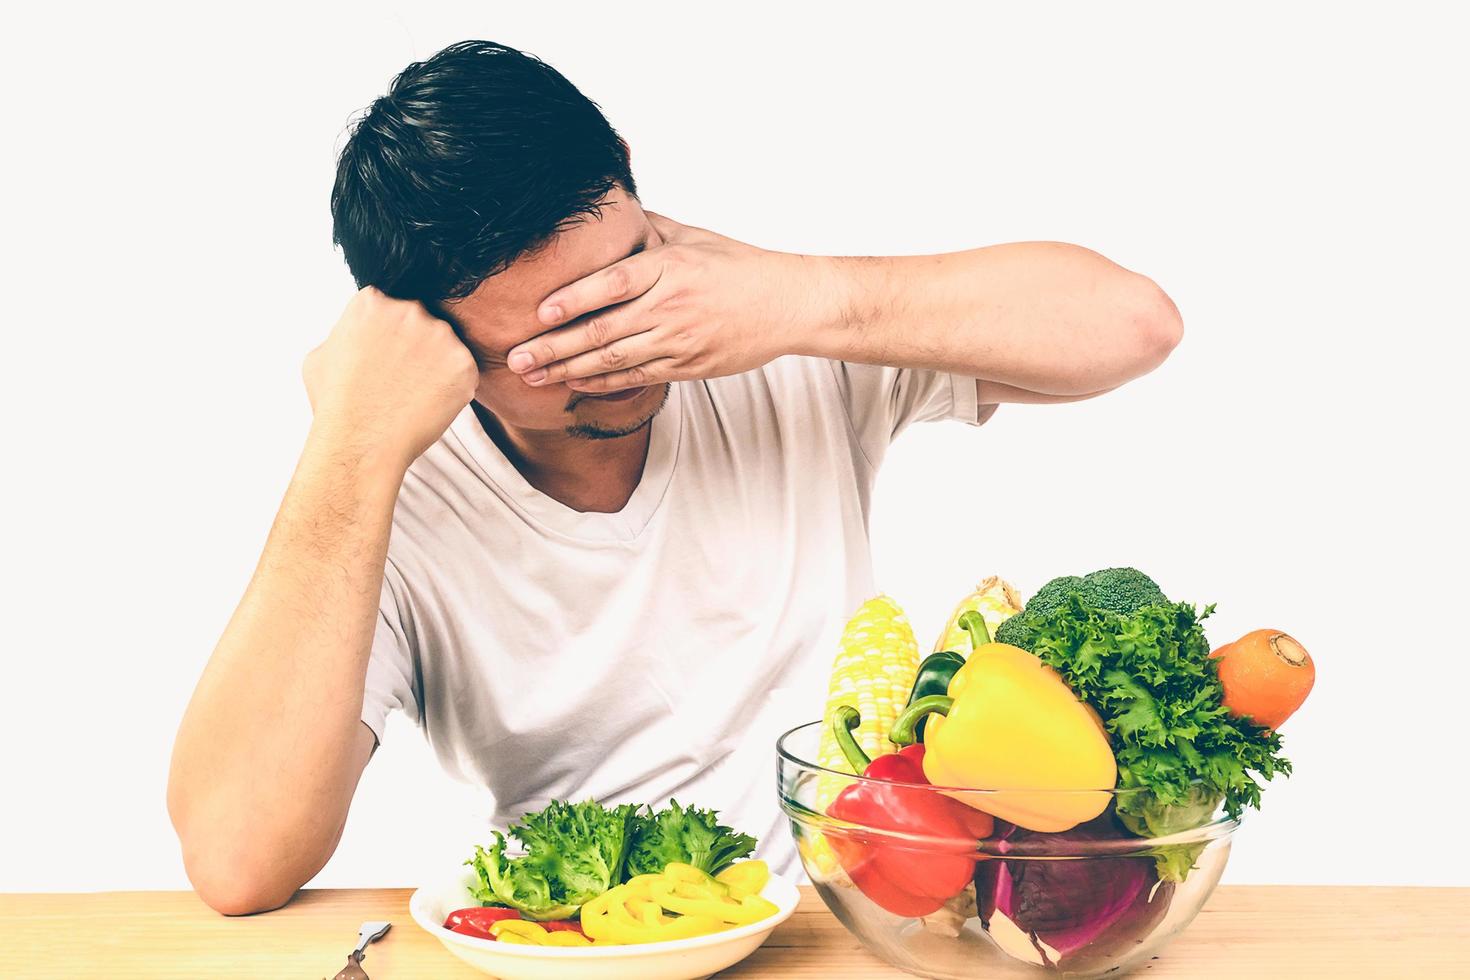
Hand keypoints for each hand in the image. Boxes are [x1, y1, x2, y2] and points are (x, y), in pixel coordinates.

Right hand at [303, 286, 478, 467]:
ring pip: (444, 346)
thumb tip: (356, 334)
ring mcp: (440, 334)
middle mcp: (409, 309)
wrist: (360, 444)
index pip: (390, 308)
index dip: (388, 337)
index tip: (383, 361)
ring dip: (435, 366)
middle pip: (421, 322)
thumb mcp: (320, 355)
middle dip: (414, 347)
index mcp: (372, 302)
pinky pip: (463, 371)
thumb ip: (345, 334)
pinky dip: (452, 388)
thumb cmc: (335, 405)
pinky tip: (429, 403)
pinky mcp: (463, 363)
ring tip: (412, 395)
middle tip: (401, 381)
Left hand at [506, 213, 833, 391]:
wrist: (787, 305)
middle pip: (602, 331)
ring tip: (532, 376)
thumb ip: (647, 227)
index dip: (574, 298)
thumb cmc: (738, 266)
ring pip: (614, 360)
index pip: (613, 284)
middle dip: (554, 347)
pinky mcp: (688, 366)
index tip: (539, 311)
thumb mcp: (693, 236)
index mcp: (670, 268)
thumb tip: (609, 206)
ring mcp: (679, 341)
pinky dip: (602, 382)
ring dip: (568, 370)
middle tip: (516, 357)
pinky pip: (637, 377)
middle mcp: (671, 307)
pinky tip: (573, 383)